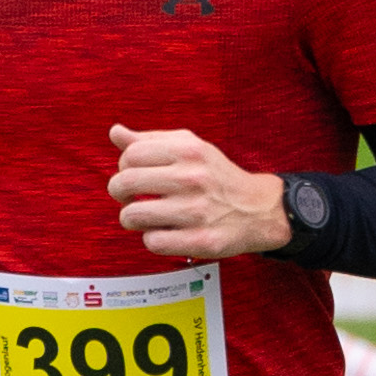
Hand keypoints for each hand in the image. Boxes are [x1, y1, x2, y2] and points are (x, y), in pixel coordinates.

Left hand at [107, 126, 289, 260]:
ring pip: (133, 215)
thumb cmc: (216, 177)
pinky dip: (152, 239)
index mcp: (188, 150)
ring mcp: (197, 211)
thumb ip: (151, 140)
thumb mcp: (190, 148)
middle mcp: (192, 178)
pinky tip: (163, 231)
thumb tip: (116, 132)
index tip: (132, 174)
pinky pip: (153, 242)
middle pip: (125, 183)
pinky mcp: (202, 240)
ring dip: (131, 218)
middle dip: (119, 192)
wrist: (260, 209)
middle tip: (128, 197)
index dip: (123, 167)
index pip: (130, 155)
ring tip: (144, 216)